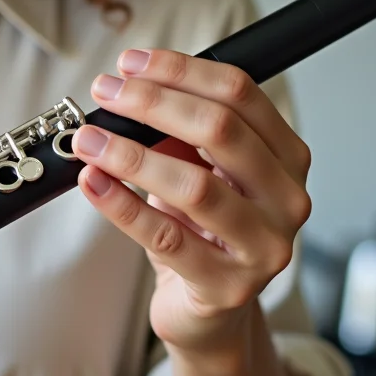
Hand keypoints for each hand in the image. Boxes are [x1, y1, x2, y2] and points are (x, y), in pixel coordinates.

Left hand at [72, 49, 311, 368]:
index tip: (129, 64)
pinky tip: (93, 182)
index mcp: (288, 157)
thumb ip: (179, 132)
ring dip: (131, 155)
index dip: (180, 71)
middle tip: (105, 93)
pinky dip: (122, 206)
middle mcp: (288, 199)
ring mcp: (264, 247)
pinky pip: (166, 238)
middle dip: (153, 105)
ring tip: (88, 138)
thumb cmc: (202, 231)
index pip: (240, 94)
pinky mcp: (227, 287)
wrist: (208, 312)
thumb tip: (128, 89)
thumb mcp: (198, 171)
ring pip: (194, 187)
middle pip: (221, 132)